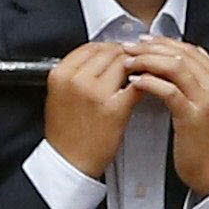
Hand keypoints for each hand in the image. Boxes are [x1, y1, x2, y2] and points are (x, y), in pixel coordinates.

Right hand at [43, 41, 139, 179]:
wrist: (70, 161)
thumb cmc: (66, 133)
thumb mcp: (59, 95)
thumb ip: (74, 75)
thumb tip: (97, 60)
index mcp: (60, 74)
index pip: (89, 47)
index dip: (108, 47)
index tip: (118, 52)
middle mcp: (76, 79)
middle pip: (108, 52)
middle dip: (125, 55)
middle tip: (137, 62)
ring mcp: (95, 93)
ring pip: (123, 64)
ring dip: (137, 66)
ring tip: (144, 72)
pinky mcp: (114, 108)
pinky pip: (136, 85)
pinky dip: (145, 81)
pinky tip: (149, 85)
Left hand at [123, 37, 208, 196]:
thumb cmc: (203, 139)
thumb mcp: (203, 102)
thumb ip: (192, 80)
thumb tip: (170, 58)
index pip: (188, 48)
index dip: (161, 41)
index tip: (141, 41)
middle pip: (180, 53)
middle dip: (150, 48)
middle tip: (128, 48)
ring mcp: (206, 100)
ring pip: (174, 67)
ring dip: (146, 61)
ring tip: (128, 63)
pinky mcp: (193, 116)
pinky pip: (168, 90)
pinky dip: (149, 83)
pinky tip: (135, 82)